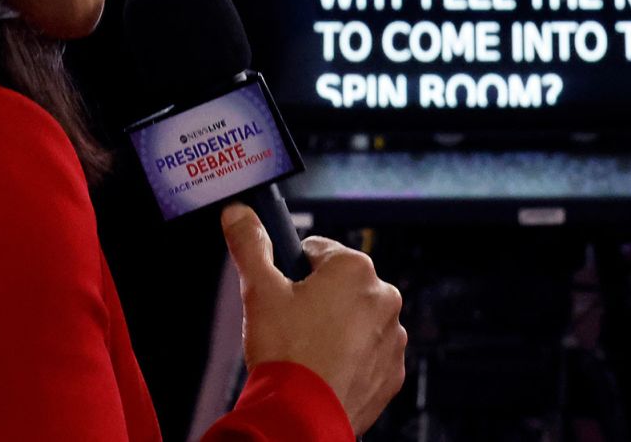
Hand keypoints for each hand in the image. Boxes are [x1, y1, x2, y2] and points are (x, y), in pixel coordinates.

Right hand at [221, 203, 406, 434]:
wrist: (302, 416)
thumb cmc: (284, 352)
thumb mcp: (259, 290)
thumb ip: (250, 244)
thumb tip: (238, 213)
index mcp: (354, 268)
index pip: (318, 251)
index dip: (294, 270)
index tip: (284, 293)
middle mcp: (383, 296)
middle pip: (340, 285)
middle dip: (318, 299)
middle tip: (291, 324)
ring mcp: (392, 336)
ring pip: (356, 319)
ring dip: (337, 328)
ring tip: (307, 351)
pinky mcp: (392, 370)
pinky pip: (369, 353)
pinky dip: (351, 358)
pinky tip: (325, 370)